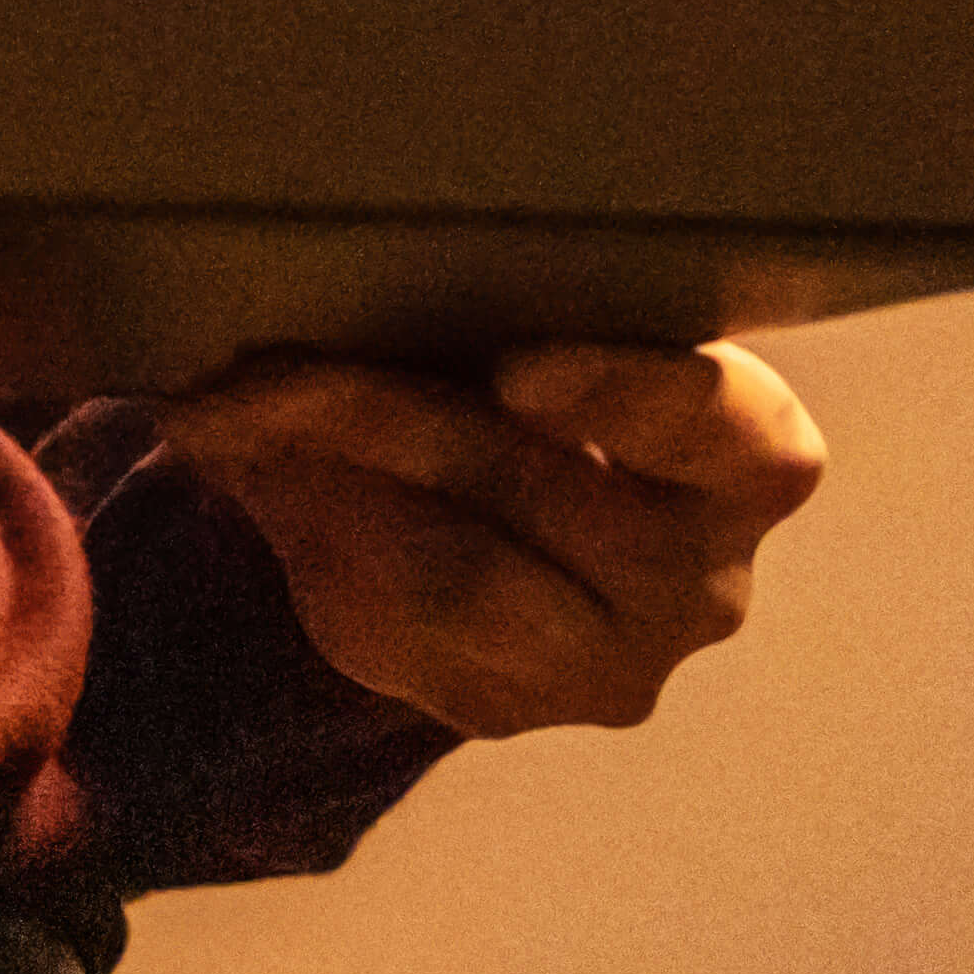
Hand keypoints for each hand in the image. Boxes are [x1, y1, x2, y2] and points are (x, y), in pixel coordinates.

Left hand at [148, 339, 828, 737]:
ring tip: (223, 413)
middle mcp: (702, 583)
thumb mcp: (524, 330)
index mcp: (750, 458)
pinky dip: (302, 538)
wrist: (505, 513)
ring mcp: (605, 667)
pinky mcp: (502, 709)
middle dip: (384, 416)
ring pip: (448, 579)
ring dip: (319, 485)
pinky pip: (386, 628)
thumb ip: (462, 305)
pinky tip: (243, 464)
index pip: (732, 432)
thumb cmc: (535, 373)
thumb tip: (310, 264)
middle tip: (262, 370)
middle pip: (538, 492)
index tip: (516, 367)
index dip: (629, 393)